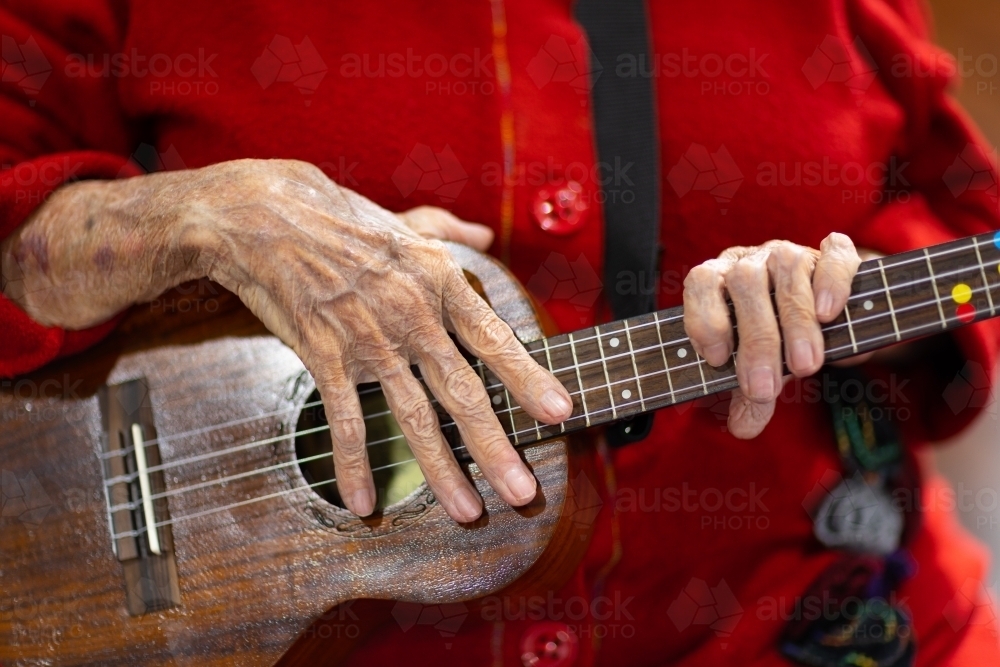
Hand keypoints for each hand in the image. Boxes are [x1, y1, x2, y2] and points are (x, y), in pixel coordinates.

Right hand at [1, 159, 572, 521]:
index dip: (528, 379)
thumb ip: (449, 232)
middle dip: (496, 448)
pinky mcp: (326, 356)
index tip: (560, 412)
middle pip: (463, 393)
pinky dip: (355, 463)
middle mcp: (413, 314)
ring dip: (442, 470)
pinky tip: (364, 502)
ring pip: (415, 416)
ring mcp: (369, 340)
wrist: (265, 218)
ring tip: (467, 511)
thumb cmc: (342, 219)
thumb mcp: (406, 221)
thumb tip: (484, 236)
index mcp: (439, 281)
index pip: (494, 338)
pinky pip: (346, 420)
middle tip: (524, 492)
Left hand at [682, 234, 862, 438]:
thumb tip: (742, 428)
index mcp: (720, 281)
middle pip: (746, 284)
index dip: (705, 319)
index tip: (717, 360)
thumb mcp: (762, 370)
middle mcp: (751, 260)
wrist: (828, 313)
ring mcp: (791, 251)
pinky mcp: (834, 252)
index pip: (701, 282)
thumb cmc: (779, 341)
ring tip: (804, 365)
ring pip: (788, 270)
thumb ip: (752, 397)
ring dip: (796, 321)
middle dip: (757, 341)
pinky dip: (831, 282)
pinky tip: (828, 314)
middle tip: (767, 387)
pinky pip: (833, 254)